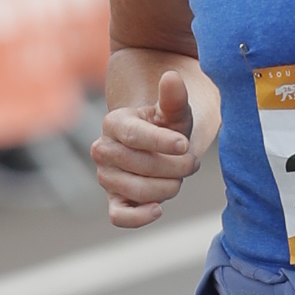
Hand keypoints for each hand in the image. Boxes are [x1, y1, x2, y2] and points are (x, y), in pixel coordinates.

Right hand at [92, 69, 200, 224]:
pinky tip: (158, 209)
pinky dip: (138, 217)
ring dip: (167, 187)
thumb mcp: (175, 111)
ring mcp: (106, 177)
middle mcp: (103, 150)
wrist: (159, 148)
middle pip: (140, 165)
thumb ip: (174, 97)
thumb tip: (171, 77)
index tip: (185, 144)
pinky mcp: (114, 200)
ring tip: (180, 178)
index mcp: (114, 123)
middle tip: (192, 162)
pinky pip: (118, 217)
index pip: (134, 135)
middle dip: (174, 167)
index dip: (161, 142)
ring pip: (137, 190)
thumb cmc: (168, 126)